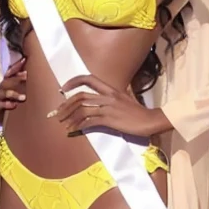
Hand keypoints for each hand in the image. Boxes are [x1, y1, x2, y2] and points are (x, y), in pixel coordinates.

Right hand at [0, 56, 26, 124]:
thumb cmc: (8, 97)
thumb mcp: (14, 87)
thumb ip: (21, 79)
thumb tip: (32, 68)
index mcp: (8, 81)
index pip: (11, 71)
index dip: (17, 66)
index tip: (24, 60)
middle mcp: (2, 87)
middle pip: (8, 80)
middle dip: (18, 78)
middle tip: (27, 76)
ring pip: (5, 93)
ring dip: (14, 94)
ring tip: (23, 98)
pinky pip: (1, 105)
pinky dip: (7, 105)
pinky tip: (14, 105)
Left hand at [52, 74, 170, 136]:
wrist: (150, 120)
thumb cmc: (138, 112)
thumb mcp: (125, 98)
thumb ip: (113, 96)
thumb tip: (103, 98)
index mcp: (111, 89)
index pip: (88, 78)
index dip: (73, 82)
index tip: (63, 89)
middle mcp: (108, 96)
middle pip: (80, 96)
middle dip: (66, 105)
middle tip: (58, 113)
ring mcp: (108, 107)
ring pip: (82, 109)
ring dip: (70, 117)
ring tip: (63, 124)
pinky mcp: (110, 119)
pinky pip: (90, 121)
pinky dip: (79, 126)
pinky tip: (74, 131)